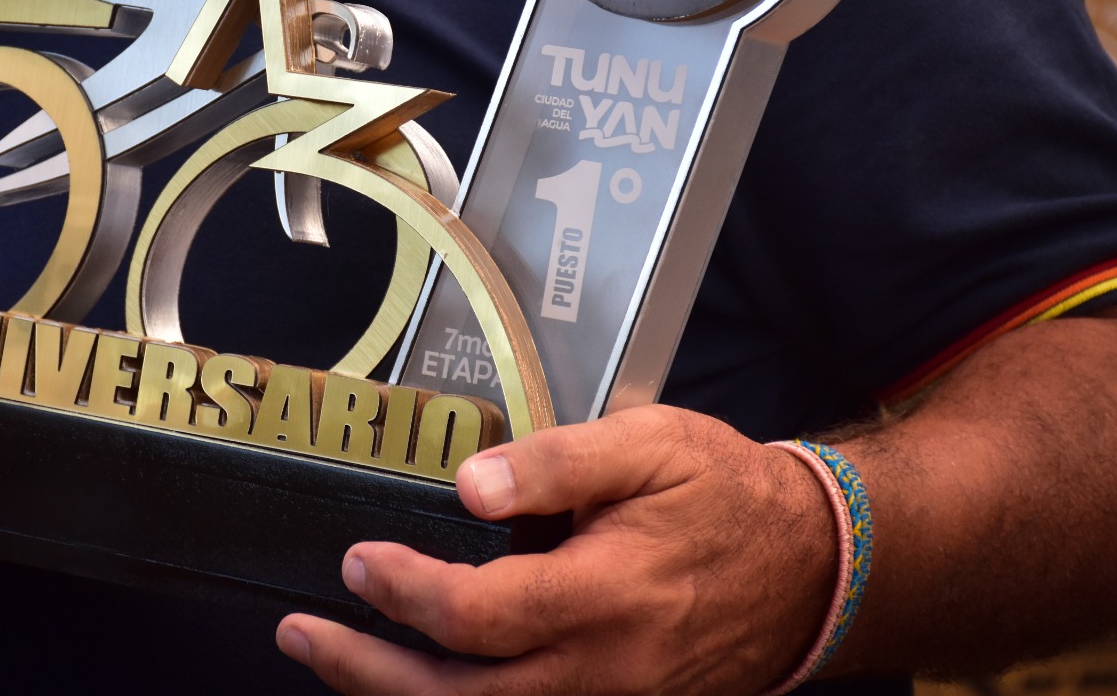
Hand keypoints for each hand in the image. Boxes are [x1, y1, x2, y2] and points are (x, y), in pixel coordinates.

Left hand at [276, 405, 837, 694]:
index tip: (356, 561)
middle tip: (302, 632)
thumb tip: (469, 486)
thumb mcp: (651, 445)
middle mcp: (604, 668)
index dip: (402, 591)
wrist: (814, 566)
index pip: (476, 614)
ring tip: (338, 660)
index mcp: (606, 594)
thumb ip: (557, 462)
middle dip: (367, 669)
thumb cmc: (728, 495)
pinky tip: (420, 678)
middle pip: (461, 695)